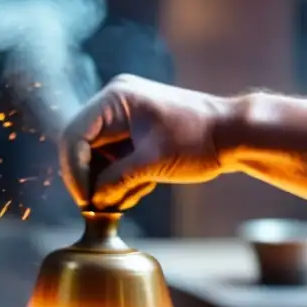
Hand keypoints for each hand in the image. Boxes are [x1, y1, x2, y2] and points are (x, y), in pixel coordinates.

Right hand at [59, 75, 233, 210]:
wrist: (232, 134)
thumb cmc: (198, 140)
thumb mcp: (153, 163)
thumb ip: (117, 179)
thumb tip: (92, 200)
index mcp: (115, 99)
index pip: (75, 136)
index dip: (74, 171)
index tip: (85, 200)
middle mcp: (114, 104)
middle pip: (81, 147)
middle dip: (91, 179)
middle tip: (101, 207)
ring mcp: (123, 118)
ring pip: (96, 158)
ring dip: (108, 184)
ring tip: (133, 196)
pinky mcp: (133, 133)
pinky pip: (113, 160)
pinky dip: (121, 180)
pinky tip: (142, 189)